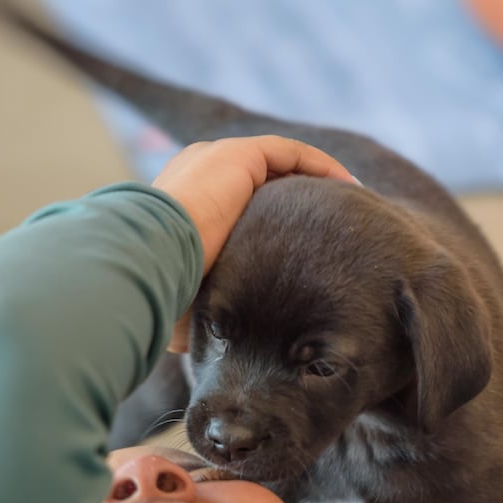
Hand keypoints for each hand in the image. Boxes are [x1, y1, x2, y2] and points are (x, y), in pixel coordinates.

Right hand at [150, 136, 356, 351]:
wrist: (152, 257)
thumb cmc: (162, 289)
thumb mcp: (183, 298)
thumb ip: (195, 308)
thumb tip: (193, 349)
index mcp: (183, 203)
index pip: (234, 202)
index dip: (272, 219)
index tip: (303, 246)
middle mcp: (199, 174)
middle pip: (260, 179)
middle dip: (298, 197)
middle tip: (331, 223)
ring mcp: (218, 159)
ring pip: (278, 162)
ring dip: (316, 178)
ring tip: (349, 201)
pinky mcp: (238, 154)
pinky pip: (289, 153)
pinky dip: (320, 166)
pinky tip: (346, 187)